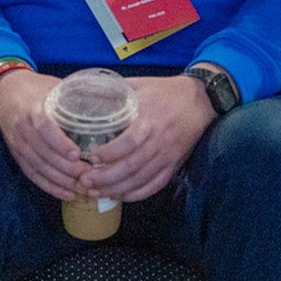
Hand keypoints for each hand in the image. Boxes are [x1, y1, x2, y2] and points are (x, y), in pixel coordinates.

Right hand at [0, 68, 89, 200]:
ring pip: (38, 167)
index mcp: (32, 108)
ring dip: (62, 181)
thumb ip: (79, 96)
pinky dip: (49, 186)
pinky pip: (32, 174)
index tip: (78, 154)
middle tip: (91, 177)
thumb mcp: (55, 86)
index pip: (43, 127)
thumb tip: (114, 104)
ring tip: (84, 189)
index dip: (60, 143)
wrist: (5, 92)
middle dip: (67, 169)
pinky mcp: (16, 154)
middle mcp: (22, 128)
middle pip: (43, 153)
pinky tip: (67, 194)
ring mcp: (17, 142)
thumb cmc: (37, 89)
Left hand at [82, 74, 215, 202]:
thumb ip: (111, 89)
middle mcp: (160, 141)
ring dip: (117, 189)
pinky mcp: (174, 164)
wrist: (200, 100)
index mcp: (149, 119)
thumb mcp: (138, 85)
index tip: (91, 158)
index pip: (129, 142)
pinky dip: (138, 193)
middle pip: (133, 166)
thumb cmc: (164, 91)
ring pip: (142, 179)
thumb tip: (80, 89)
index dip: (110, 153)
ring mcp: (168, 155)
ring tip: (95, 192)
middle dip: (106, 178)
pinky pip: (156, 184)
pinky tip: (119, 196)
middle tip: (84, 181)